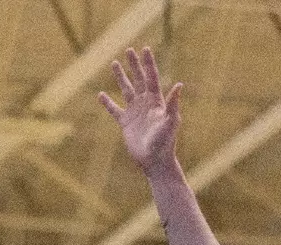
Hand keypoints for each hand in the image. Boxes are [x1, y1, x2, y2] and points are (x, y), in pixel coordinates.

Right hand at [99, 46, 182, 176]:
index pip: (151, 77)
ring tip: (114, 63)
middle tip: (129, 49)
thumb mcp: (170, 122)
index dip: (148, 63)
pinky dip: (107, 103)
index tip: (144, 48)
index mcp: (156, 101)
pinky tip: (100, 94)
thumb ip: (172, 104)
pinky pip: (114, 110)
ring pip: (126, 90)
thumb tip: (179, 85)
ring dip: (120, 77)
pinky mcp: (125, 123)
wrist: (154, 160)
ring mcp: (135, 112)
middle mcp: (146, 103)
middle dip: (134, 64)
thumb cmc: (165, 142)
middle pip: (138, 79)